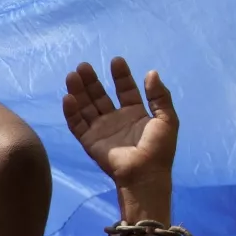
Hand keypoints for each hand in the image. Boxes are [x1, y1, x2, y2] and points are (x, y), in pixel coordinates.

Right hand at [63, 58, 178, 197]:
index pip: (125, 89)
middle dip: (92, 80)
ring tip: (72, 75)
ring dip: (78, 91)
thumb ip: (159, 96)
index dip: (121, 76)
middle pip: (100, 95)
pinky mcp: (89, 141)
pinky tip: (68, 97)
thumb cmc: (159, 149)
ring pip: (86, 106)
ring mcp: (101, 130)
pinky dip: (71, 111)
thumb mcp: (167, 119)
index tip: (116, 61)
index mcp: (135, 113)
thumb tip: (151, 72)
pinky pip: (77, 124)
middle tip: (84, 66)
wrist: (145, 174)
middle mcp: (116, 119)